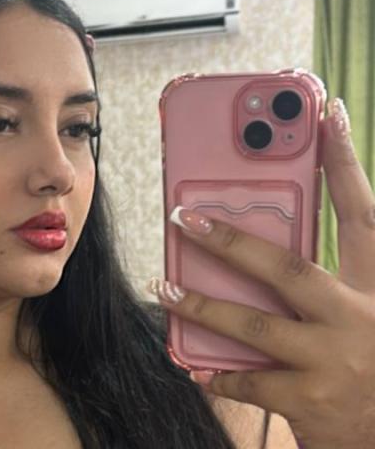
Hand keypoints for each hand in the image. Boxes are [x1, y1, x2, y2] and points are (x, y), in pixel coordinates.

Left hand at [152, 98, 374, 448]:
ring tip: (164, 286)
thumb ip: (335, 281)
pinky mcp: (312, 401)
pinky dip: (219, 374)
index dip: (344, 164)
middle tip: (185, 218)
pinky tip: (194, 366)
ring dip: (201, 306)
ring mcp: (334, 361)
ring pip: (253, 325)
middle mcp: (360, 318)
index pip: (362, 215)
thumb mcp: (368, 313)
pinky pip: (249, 382)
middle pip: (288, 268)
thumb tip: (269, 247)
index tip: (325, 117)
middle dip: (232, 241)